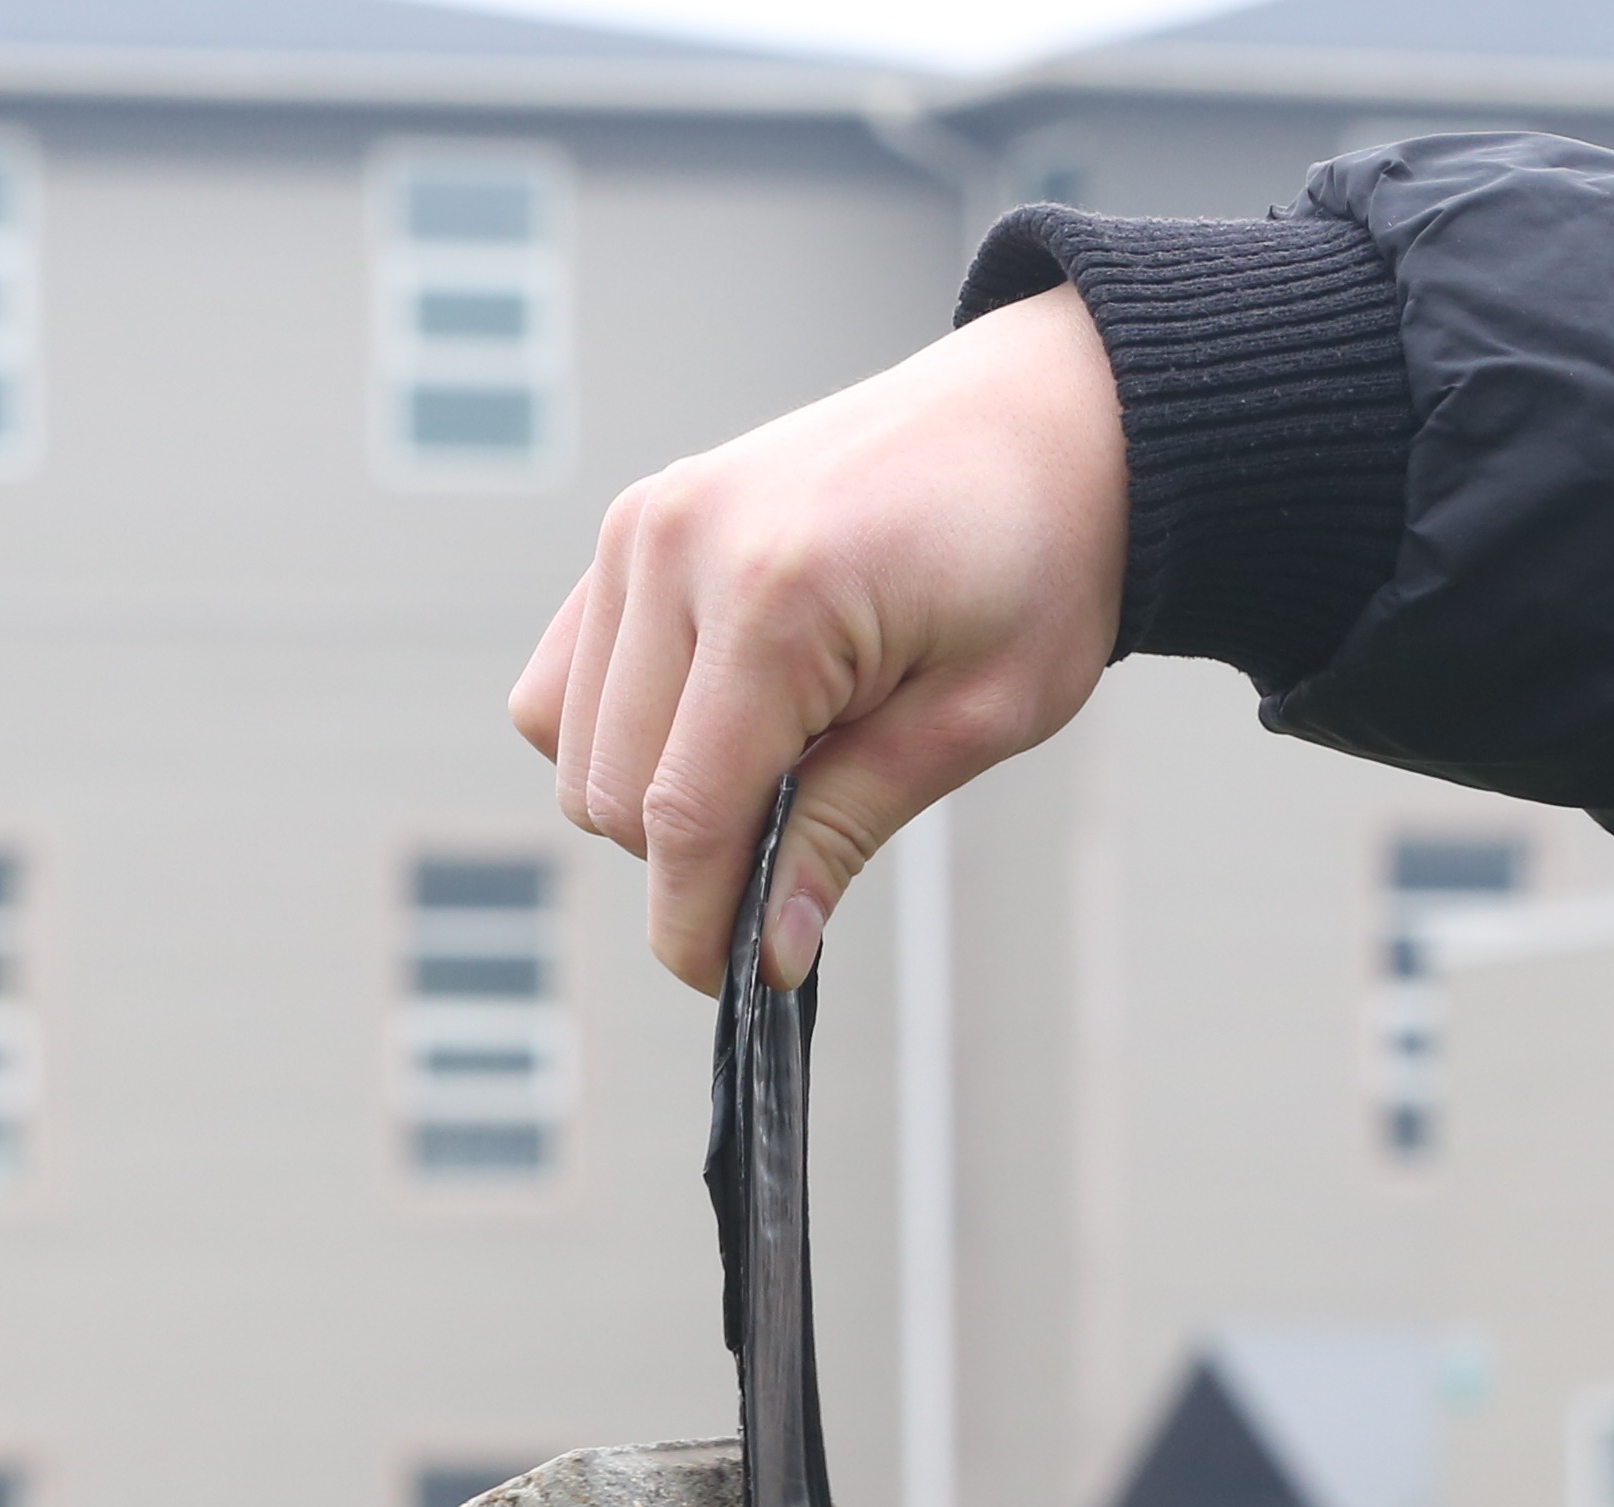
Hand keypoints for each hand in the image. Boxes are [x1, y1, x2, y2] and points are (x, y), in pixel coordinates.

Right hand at [508, 283, 1126, 991]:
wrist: (1049, 416)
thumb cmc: (1036, 557)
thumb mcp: (977, 718)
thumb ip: (850, 830)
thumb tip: (767, 952)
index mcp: (774, 593)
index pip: (684, 817)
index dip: (697, 925)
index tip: (736, 982)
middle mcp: (679, 547)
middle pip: (611, 795)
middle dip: (688, 860)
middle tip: (797, 854)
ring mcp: (641, 528)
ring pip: (571, 748)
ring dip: (651, 796)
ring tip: (777, 766)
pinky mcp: (631, 527)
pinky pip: (563, 681)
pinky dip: (620, 733)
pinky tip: (718, 725)